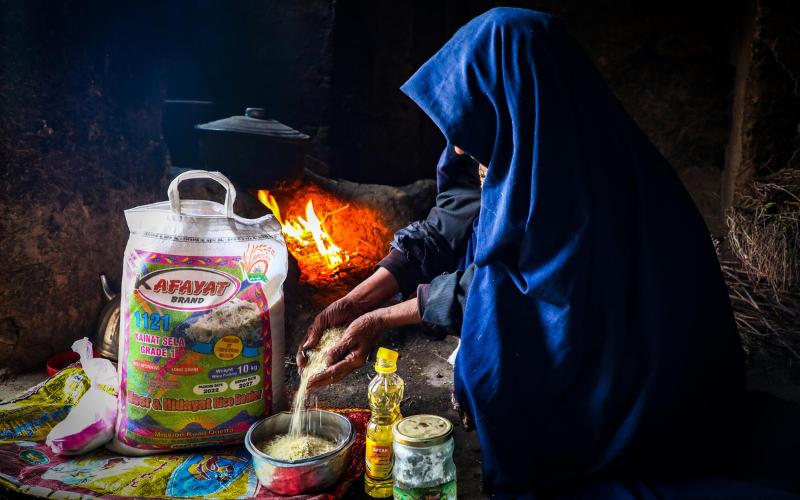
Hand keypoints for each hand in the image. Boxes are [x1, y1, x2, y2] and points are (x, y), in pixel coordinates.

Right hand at [296, 267, 400, 367]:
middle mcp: (321, 341)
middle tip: (306, 376)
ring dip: (319, 368)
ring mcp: (331, 345)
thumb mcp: (323, 319)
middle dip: (308, 367)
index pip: (304, 348)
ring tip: (317, 377)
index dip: (301, 357)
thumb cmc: (337, 310)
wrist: (355, 307)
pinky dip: (333, 365)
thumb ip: (316, 331)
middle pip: (312, 357)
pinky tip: (332, 371)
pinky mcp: (342, 347)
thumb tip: (307, 346)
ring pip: (323, 359)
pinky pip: (336, 357)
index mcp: (314, 333)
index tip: (301, 364)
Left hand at [306, 297, 421, 389]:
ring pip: (338, 374)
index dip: (320, 377)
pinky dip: (331, 372)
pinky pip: (340, 368)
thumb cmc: (365, 326)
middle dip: (321, 382)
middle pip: (335, 377)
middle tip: (308, 387)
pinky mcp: (354, 356)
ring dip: (325, 379)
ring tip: (314, 382)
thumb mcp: (350, 336)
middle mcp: (355, 363)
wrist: (378, 321)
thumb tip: (326, 361)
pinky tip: (326, 371)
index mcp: (354, 359)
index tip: (309, 382)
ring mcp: (355, 360)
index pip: (333, 371)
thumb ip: (338, 349)